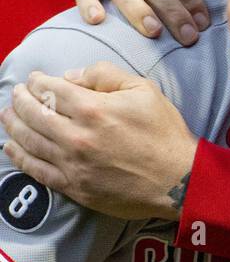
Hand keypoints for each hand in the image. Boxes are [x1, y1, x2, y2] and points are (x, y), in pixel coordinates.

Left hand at [2, 62, 197, 220]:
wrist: (179, 180)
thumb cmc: (165, 134)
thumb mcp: (144, 90)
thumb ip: (106, 75)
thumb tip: (71, 77)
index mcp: (93, 109)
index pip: (50, 89)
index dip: (37, 81)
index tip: (35, 79)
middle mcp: (76, 136)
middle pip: (32, 113)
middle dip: (20, 99)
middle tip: (18, 94)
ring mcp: (72, 163)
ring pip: (28, 140)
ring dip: (13, 124)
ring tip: (8, 115)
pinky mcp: (74, 186)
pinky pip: (36, 169)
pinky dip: (19, 156)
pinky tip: (11, 146)